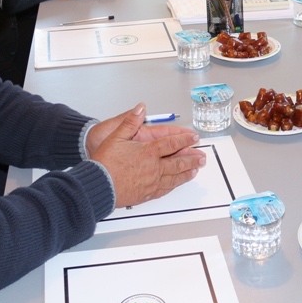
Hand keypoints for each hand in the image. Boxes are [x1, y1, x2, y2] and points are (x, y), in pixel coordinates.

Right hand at [89, 104, 206, 207]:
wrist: (99, 186)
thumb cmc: (105, 163)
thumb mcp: (116, 137)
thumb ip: (130, 121)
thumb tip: (140, 108)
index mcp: (148, 151)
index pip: (172, 144)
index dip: (184, 140)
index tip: (194, 138)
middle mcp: (154, 167)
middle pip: (178, 162)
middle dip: (192, 158)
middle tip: (202, 157)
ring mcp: (152, 182)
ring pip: (174, 177)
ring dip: (186, 173)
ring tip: (195, 170)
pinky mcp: (147, 194)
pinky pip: (165, 189)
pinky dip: (174, 185)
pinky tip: (176, 184)